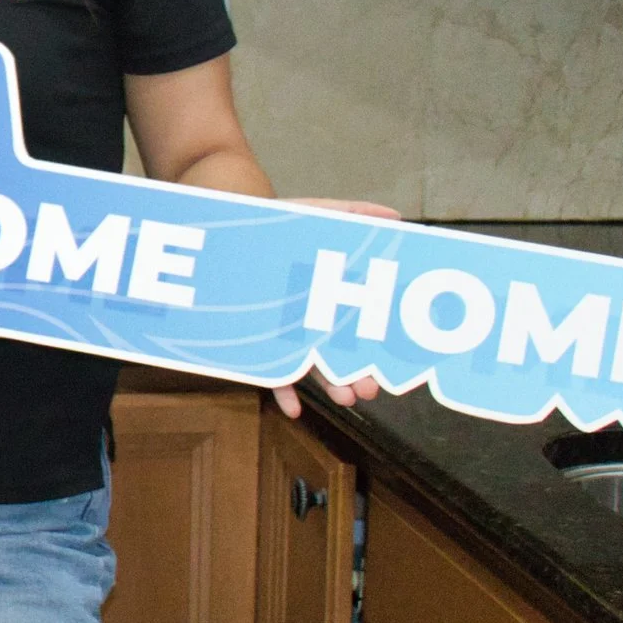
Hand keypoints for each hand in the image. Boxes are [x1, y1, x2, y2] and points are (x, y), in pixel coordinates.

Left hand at [270, 197, 401, 419]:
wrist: (224, 236)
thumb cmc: (273, 225)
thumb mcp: (313, 212)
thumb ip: (352, 213)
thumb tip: (396, 217)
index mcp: (330, 294)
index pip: (361, 324)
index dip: (378, 343)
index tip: (397, 360)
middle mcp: (310, 317)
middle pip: (338, 350)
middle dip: (358, 372)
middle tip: (373, 388)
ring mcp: (282, 331)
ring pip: (310, 363)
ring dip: (329, 383)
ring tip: (346, 397)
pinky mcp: (255, 342)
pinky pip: (267, 371)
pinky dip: (282, 391)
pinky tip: (297, 409)